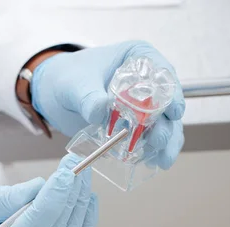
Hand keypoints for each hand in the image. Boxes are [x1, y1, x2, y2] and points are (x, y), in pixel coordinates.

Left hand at [31, 41, 184, 169]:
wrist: (55, 95)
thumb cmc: (67, 79)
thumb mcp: (75, 85)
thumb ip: (87, 97)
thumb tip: (99, 111)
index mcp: (137, 59)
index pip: (163, 74)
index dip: (172, 93)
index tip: (175, 112)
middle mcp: (147, 82)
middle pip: (168, 104)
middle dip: (167, 125)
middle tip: (157, 141)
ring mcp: (144, 106)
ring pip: (165, 124)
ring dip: (166, 143)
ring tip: (162, 161)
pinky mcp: (136, 126)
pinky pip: (151, 139)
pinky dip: (154, 152)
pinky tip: (153, 163)